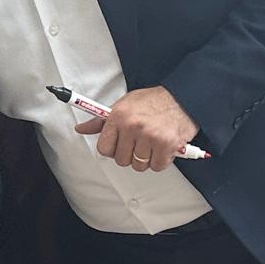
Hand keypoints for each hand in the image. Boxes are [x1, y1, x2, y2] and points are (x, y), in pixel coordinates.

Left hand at [72, 86, 198, 172]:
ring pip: (139, 165)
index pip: (103, 148)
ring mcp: (149, 136)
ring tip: (152, 144)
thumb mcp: (124, 105)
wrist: (183, 97)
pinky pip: (157, 166)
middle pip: (121, 160)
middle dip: (130, 155)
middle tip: (140, 143)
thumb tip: (81, 129)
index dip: (112, 150)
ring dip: (146, 159)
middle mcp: (132, 125)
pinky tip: (163, 147)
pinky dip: (161, 161)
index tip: (120, 145)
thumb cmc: (153, 101)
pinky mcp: (166, 145)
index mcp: (118, 115)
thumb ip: (102, 121)